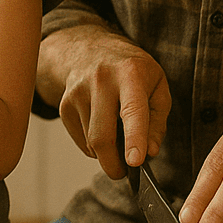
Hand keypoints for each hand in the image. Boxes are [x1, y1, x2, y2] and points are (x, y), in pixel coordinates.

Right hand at [37, 24, 170, 180]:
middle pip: (102, 136)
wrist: (90, 49)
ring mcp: (78, 92)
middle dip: (113, 163)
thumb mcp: (157, 86)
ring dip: (106, 151)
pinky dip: (93, 145)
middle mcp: (100, 80)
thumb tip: (150, 151)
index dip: (134, 138)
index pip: (132, 110)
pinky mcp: (65, 104)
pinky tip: (102, 128)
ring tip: (117, 135)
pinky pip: (80, 139)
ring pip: (91, 142)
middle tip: (124, 172)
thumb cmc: (132, 71)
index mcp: (130, 73)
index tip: (135, 161)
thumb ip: (158, 120)